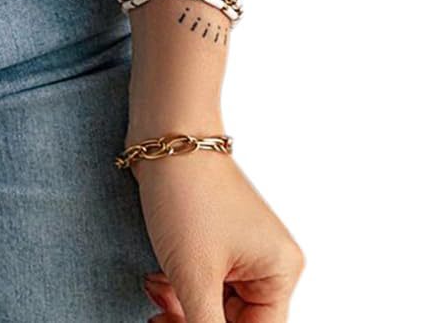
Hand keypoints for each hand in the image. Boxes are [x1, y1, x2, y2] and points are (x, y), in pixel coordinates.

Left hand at [132, 150, 304, 321]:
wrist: (163, 133)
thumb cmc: (185, 193)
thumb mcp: (193, 275)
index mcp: (280, 271)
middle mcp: (269, 262)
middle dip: (194, 321)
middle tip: (159, 317)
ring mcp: (243, 251)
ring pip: (215, 306)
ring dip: (183, 307)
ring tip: (156, 289)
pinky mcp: (216, 240)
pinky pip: (204, 283)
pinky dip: (180, 287)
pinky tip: (158, 279)